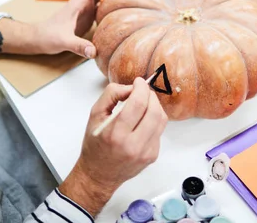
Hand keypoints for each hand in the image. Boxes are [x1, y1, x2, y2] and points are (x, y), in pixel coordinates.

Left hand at [30, 0, 127, 57]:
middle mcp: (83, 3)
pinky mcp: (86, 17)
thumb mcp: (63, 41)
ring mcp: (85, 9)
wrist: (39, 39)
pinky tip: (121, 12)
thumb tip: (94, 52)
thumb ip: (78, 46)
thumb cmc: (48, 37)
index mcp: (78, 2)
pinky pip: (101, 7)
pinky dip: (111, 5)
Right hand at [59, 78, 167, 215]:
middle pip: (154, 111)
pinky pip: (159, 131)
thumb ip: (112, 95)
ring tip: (144, 104)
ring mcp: (145, 152)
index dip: (141, 88)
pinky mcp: (152, 156)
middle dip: (150, 95)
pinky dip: (153, 121)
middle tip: (143, 91)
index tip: (139, 82)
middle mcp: (133, 145)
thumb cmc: (95, 145)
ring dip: (154, 106)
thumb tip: (131, 88)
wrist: (98, 174)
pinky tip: (142, 122)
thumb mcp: (95, 115)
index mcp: (115, 134)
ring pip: (161, 120)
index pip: (138, 103)